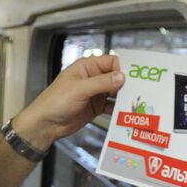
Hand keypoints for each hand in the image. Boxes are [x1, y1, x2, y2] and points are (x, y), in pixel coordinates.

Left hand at [11, 55, 125, 148]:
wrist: (46, 124)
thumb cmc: (56, 101)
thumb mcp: (79, 89)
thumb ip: (101, 83)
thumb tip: (122, 76)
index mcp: (87, 67)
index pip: (112, 61)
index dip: (123, 68)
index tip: (135, 78)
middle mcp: (93, 78)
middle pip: (116, 76)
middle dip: (127, 83)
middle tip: (141, 91)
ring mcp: (95, 93)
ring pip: (116, 92)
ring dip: (124, 97)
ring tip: (136, 102)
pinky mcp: (96, 107)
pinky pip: (112, 106)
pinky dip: (118, 109)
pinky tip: (125, 113)